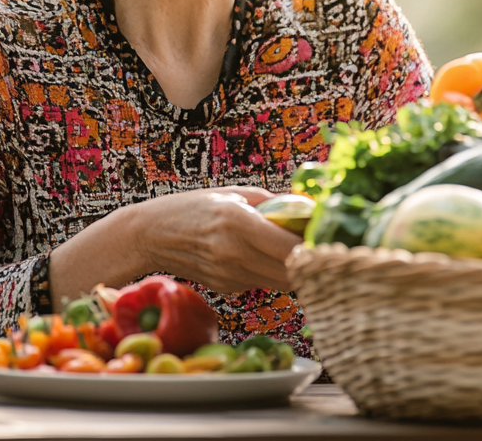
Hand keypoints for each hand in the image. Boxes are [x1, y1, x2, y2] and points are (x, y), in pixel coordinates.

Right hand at [48, 187, 302, 301]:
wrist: (151, 235)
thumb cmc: (195, 207)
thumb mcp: (234, 193)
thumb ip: (273, 202)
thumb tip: (310, 207)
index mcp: (238, 222)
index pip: (291, 248)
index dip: (316, 248)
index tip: (330, 237)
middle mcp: (235, 253)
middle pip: (292, 271)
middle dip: (312, 261)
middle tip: (325, 245)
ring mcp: (230, 275)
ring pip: (281, 281)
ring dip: (296, 269)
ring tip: (300, 248)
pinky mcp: (227, 287)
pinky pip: (263, 282)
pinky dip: (273, 272)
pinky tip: (265, 256)